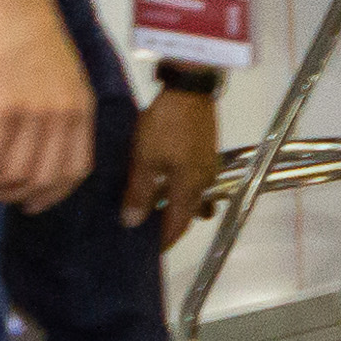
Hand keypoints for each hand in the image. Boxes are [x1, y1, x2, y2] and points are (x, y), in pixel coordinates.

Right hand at [0, 0, 94, 210]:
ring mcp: (37, 111)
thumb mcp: (58, 76)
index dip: (51, 194)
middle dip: (11, 194)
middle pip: (43, 179)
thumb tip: (34, 146)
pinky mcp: (4, 104)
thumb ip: (54, 110)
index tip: (28, 203)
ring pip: (14, 172)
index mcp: (82, 110)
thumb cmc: (30, 32)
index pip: (75, 170)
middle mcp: (65, 116)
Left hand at [127, 83, 221, 235]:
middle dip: (169, 225)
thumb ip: (139, 193)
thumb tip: (132, 223)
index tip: (148, 251)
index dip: (164, 241)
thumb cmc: (165, 125)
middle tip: (147, 232)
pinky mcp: (205, 150)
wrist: (189, 89)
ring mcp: (207, 165)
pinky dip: (177, 188)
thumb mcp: (145, 160)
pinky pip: (192, 179)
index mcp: (190, 188)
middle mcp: (204, 181)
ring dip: (174, 205)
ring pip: (190, 195)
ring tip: (153, 208)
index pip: (177, 225)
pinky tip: (163, 181)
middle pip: (187, 212)